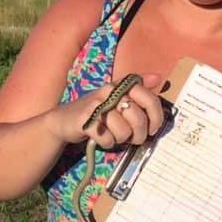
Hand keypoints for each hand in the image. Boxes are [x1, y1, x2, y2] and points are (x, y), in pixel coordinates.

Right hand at [46, 73, 164, 148]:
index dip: (156, 117)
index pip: (149, 99)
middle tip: (133, 139)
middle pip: (138, 119)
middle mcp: (110, 91)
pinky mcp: (86, 119)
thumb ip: (137, 90)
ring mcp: (97, 104)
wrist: (63, 121)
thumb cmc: (96, 112)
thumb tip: (157, 78)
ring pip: (124, 131)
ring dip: (121, 140)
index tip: (153, 128)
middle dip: (138, 135)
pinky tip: (102, 138)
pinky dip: (107, 143)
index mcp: (121, 86)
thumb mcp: (117, 99)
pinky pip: (108, 139)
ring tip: (113, 136)